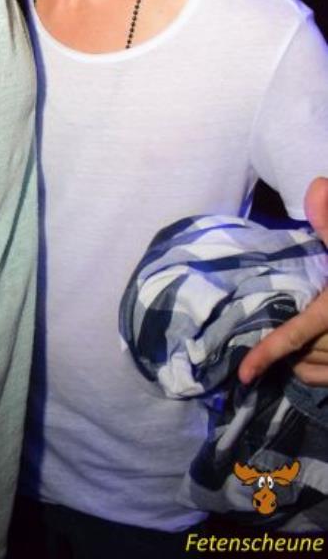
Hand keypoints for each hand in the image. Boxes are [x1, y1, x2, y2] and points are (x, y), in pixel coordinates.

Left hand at [239, 176, 327, 385]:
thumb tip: (318, 185)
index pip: (298, 334)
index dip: (268, 354)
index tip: (244, 373)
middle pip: (306, 352)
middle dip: (282, 350)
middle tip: (260, 342)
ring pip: (318, 369)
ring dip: (298, 364)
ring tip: (283, 352)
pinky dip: (314, 376)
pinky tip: (304, 367)